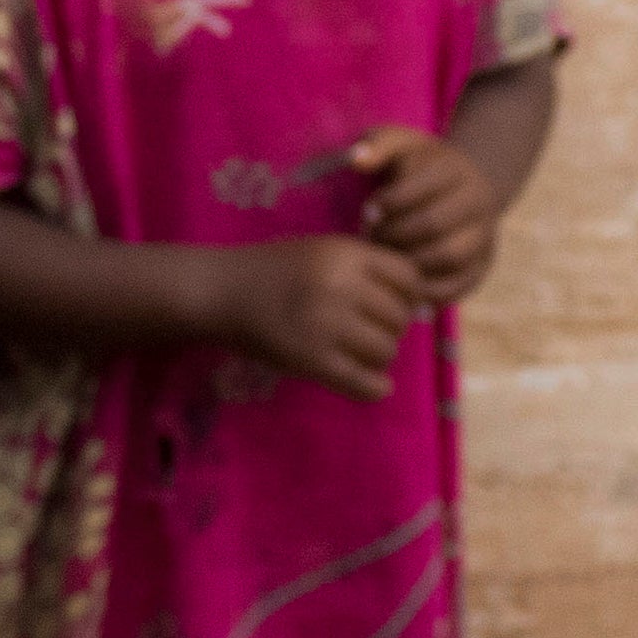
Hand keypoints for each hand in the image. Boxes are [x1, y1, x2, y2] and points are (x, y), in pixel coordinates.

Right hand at [207, 234, 420, 399]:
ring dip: (380, 356)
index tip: (391, 303)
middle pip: (400, 317)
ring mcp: (326, 326)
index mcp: (346, 254)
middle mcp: (340, 287)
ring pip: (386, 350)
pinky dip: (375, 388)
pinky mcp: (312, 361)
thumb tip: (416, 302)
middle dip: (392, 327)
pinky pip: (363, 382)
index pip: (409, 278)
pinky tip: (376, 385)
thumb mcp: (323, 250)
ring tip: (361, 353)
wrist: (221, 292)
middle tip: (370, 331)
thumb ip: (366, 268)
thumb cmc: (275, 270)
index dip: (408, 294)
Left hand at [346, 127, 504, 304]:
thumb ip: (377, 144)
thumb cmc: (417, 166)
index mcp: (456, 169)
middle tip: (372, 239)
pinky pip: (459, 285)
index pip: (422, 188)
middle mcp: (478, 201)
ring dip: (410, 262)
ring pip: (450, 257)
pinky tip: (402, 286)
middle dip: (395, 235)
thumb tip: (356, 159)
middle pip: (435, 224)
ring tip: (386, 259)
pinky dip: (428, 291)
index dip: (389, 203)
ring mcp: (485, 235)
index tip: (367, 212)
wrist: (460, 187)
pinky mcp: (483, 264)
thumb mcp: (400, 144)